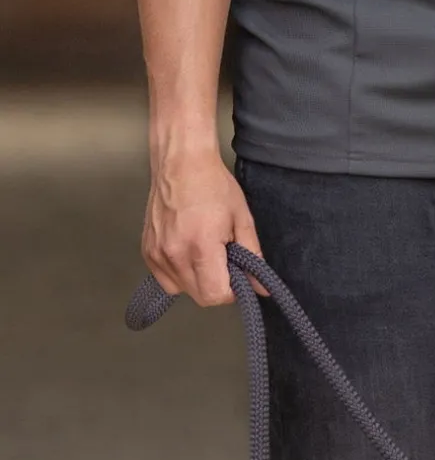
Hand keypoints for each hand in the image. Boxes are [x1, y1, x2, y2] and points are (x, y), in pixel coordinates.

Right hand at [142, 150, 260, 307]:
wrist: (181, 162)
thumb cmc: (213, 184)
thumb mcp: (242, 218)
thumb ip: (252, 256)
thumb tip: (262, 288)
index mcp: (201, 247)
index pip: (215, 295)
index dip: (231, 290)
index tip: (237, 274)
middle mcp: (175, 255)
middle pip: (199, 296)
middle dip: (216, 286)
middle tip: (224, 260)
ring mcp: (157, 255)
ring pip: (181, 289)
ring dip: (197, 280)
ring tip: (204, 252)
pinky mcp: (147, 252)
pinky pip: (165, 279)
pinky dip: (179, 272)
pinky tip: (188, 250)